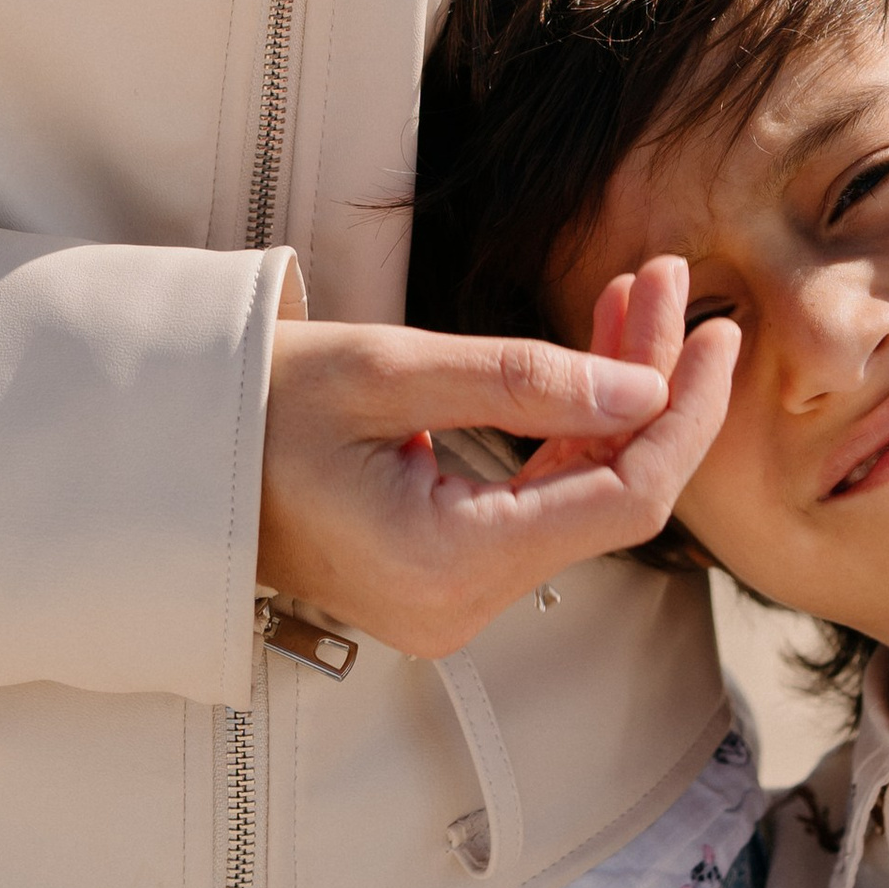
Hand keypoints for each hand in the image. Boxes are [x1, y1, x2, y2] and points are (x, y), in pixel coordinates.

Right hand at [255, 259, 738, 658]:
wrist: (172, 457)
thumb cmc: (259, 405)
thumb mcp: (389, 369)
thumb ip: (524, 382)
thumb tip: (645, 388)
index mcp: (449, 564)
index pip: (623, 499)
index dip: (683, 414)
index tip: (716, 333)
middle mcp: (460, 604)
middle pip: (608, 495)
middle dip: (649, 384)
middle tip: (668, 282)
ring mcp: (453, 599)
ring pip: (577, 496)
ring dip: (613, 397)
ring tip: (634, 296)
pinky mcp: (444, 575)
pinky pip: (534, 504)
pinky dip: (568, 429)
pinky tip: (589, 355)